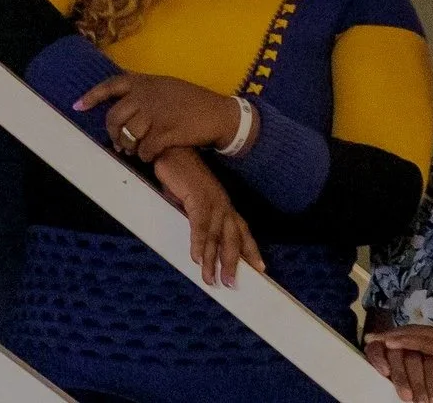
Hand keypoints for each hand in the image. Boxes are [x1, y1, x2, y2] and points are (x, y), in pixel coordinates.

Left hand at [74, 71, 242, 159]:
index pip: (110, 86)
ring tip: (132, 151)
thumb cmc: (191, 100)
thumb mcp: (164, 86)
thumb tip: (125, 103)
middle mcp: (146, 96)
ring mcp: (155, 114)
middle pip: (115, 116)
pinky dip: (144, 155)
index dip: (92, 96)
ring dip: (128, 147)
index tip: (78, 106)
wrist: (218, 113)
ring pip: (128, 134)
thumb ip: (144, 91)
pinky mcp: (166, 133)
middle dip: (113, 132)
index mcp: (143, 82)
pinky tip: (149, 155)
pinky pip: (145, 149)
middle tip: (118, 143)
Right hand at [152, 150, 264, 287]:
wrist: (172, 150)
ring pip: (216, 237)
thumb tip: (194, 237)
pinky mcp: (198, 198)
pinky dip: (199, 243)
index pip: (242, 230)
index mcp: (223, 204)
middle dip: (232, 262)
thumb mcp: (190, 200)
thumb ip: (194, 218)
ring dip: (213, 260)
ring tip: (210, 279)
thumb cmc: (180, 174)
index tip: (260, 268)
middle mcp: (222, 204)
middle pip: (233, 238)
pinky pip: (200, 226)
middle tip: (231, 283)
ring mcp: (212, 201)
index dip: (250, 249)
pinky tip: (197, 257)